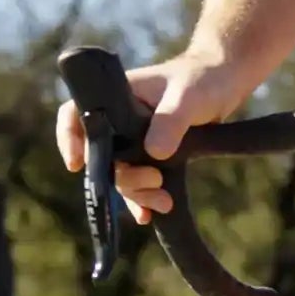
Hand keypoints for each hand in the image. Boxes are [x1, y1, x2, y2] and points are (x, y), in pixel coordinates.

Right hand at [54, 54, 247, 223]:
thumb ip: (170, 121)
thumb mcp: (187, 98)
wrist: (225, 83)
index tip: (77, 164)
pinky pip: (140, 181)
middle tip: (155, 180)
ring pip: (121, 173)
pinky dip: (144, 198)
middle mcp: (119, 121)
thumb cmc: (202, 80)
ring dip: (138, 193)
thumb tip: (154, 154)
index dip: (69, 138)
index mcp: (116, 98)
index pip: (75, 115)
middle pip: (103, 156)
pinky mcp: (153, 155)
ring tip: (164, 203)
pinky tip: (151, 215)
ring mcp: (135, 139)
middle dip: (123, 177)